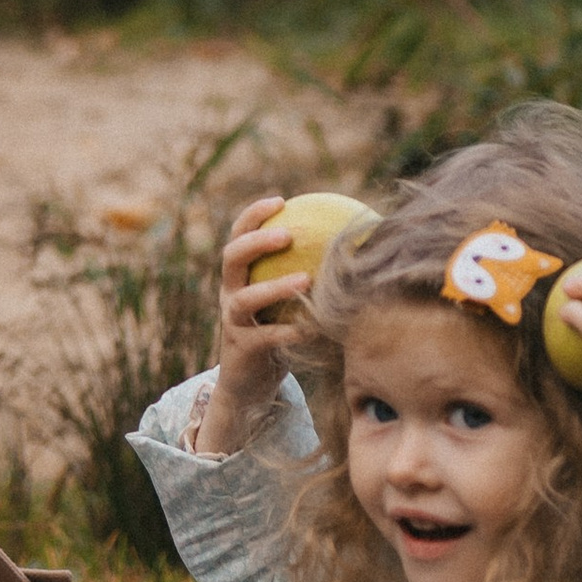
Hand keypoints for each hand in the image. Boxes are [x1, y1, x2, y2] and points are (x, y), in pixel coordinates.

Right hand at [192, 196, 314, 456]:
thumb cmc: (277, 329)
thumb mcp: (284, 299)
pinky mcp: (243, 349)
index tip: (281, 200)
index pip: (238, 235)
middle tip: (287, 234)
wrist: (250, 381)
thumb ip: (303, 271)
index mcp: (239, 276)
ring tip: (306, 279)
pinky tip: (317, 327)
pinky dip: (291, 330)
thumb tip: (351, 240)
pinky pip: (267, 337)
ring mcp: (233, 322)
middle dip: (256, 242)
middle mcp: (230, 294)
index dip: (254, 214)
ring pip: (246, 298)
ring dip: (275, 287)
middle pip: (232, 258)